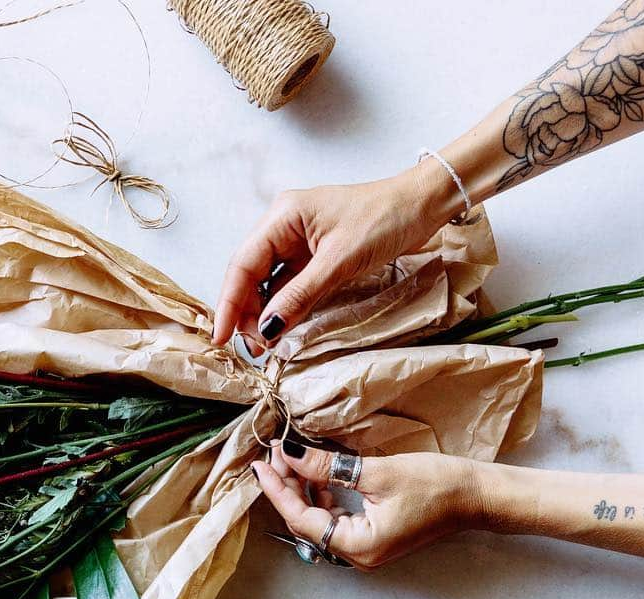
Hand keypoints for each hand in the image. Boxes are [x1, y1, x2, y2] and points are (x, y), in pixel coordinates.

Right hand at [212, 162, 460, 349]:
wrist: (422, 205)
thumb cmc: (385, 219)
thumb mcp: (340, 261)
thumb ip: (300, 296)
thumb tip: (267, 329)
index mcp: (282, 216)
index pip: (243, 263)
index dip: (229, 303)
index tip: (221, 337)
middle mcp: (283, 226)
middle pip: (250, 274)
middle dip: (247, 312)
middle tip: (253, 348)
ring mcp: (297, 241)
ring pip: (268, 282)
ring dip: (264, 313)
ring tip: (266, 345)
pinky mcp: (313, 255)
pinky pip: (288, 284)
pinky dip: (283, 307)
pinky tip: (282, 327)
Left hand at [253, 440, 483, 569]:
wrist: (476, 497)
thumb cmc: (436, 486)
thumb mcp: (377, 473)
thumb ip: (328, 467)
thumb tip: (291, 454)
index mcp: (358, 546)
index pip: (302, 519)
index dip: (279, 490)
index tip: (262, 464)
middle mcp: (358, 556)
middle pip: (306, 523)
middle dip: (288, 489)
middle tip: (275, 455)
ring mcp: (365, 549)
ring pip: (319, 521)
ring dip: (304, 492)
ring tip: (292, 460)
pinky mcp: (372, 538)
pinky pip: (335, 521)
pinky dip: (323, 498)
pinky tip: (317, 477)